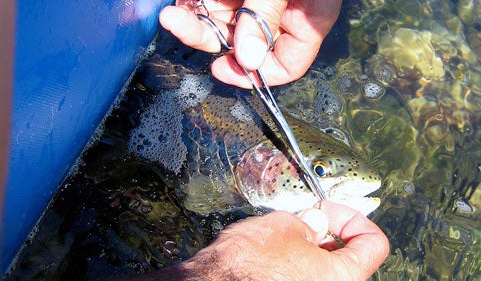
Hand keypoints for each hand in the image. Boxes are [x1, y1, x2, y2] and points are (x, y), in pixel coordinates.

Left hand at [159, 0, 341, 87]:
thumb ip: (266, 14)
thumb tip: (247, 59)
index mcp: (308, 17)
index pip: (287, 64)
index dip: (256, 74)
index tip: (223, 68)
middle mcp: (283, 13)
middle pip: (245, 45)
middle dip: (209, 38)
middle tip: (181, 25)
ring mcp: (257, 0)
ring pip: (222, 23)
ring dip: (194, 21)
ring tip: (172, 13)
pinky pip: (213, 3)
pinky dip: (195, 3)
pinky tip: (181, 1)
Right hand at [179, 201, 389, 280]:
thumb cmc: (245, 267)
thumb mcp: (283, 225)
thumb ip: (310, 223)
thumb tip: (314, 225)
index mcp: (343, 279)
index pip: (375, 244)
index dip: (353, 218)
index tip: (327, 211)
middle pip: (348, 261)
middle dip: (327, 235)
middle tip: (301, 220)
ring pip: (322, 276)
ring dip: (307, 253)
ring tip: (279, 238)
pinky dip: (291, 271)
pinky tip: (267, 259)